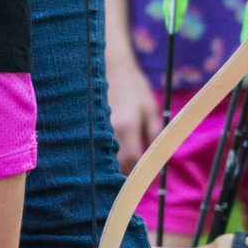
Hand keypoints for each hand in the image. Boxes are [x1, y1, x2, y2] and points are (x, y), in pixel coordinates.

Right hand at [106, 54, 163, 170]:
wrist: (111, 68)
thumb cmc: (134, 87)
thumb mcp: (151, 108)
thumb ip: (155, 134)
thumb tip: (158, 158)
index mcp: (127, 126)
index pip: (133, 160)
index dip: (141, 173)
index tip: (147, 179)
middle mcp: (109, 130)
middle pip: (115, 165)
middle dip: (126, 175)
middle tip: (135, 179)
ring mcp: (96, 130)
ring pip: (103, 161)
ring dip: (114, 169)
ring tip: (123, 171)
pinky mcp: (88, 128)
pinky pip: (96, 151)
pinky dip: (104, 159)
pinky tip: (110, 159)